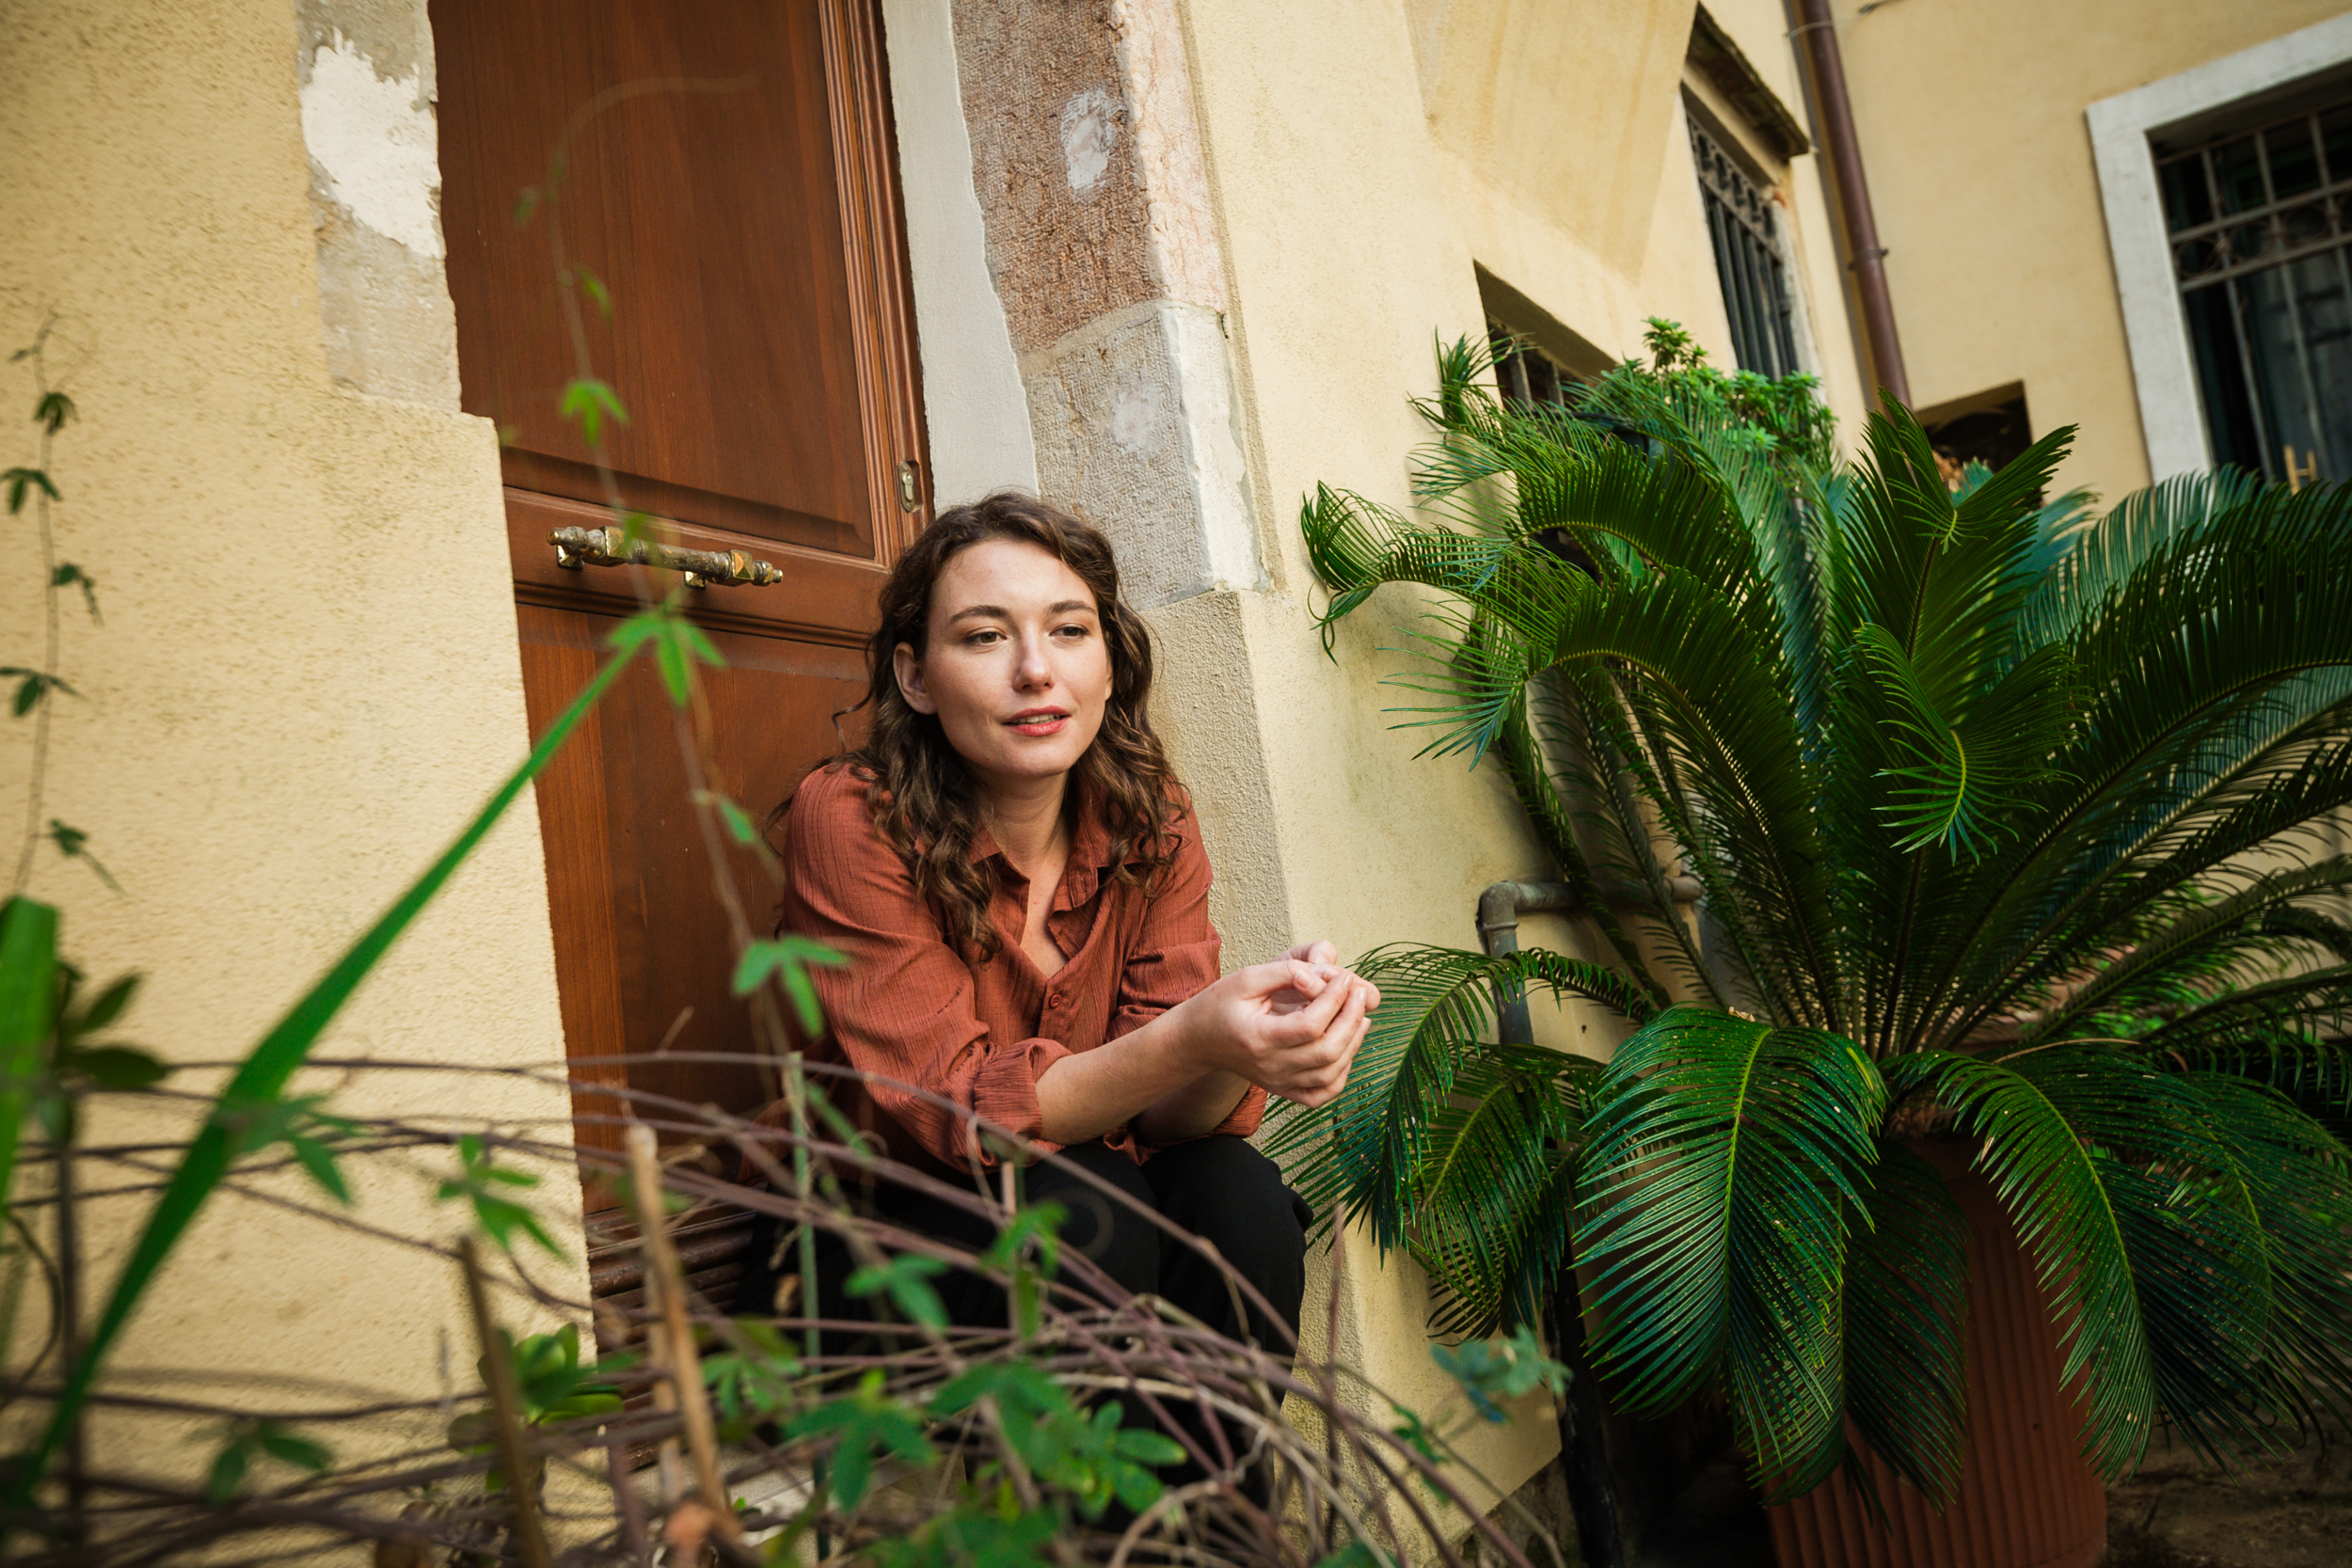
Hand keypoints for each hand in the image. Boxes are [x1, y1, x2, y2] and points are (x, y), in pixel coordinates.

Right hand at [1177, 947, 1379, 1108]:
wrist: (1199, 1040)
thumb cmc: (1220, 1005)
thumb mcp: (1246, 978)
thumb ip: (1286, 971)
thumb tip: (1322, 975)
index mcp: (1259, 1038)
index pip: (1310, 1025)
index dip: (1335, 999)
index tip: (1344, 977)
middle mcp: (1271, 1067)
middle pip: (1327, 1051)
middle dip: (1351, 1018)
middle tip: (1359, 992)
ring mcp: (1279, 1082)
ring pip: (1331, 1074)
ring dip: (1354, 1043)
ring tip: (1361, 1015)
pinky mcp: (1285, 1089)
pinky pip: (1323, 1093)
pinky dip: (1343, 1072)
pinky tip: (1348, 1046)